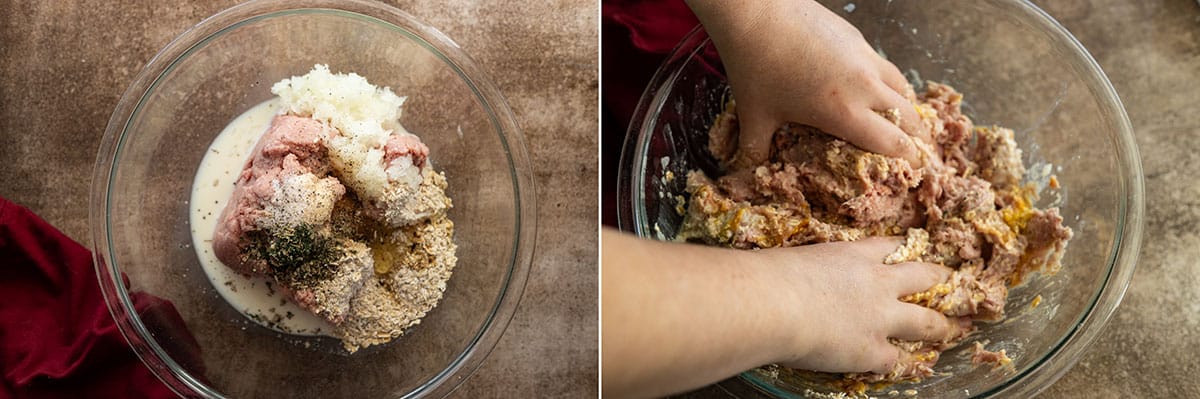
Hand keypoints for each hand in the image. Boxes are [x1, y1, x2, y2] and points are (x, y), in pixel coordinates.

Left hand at [688, 0, 925, 167]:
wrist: (758, 15)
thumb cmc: (756, 67)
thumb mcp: (754, 115)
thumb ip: (755, 148)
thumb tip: (748, 168)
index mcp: (845, 113)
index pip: (893, 143)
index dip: (908, 159)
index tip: (913, 169)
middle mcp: (864, 86)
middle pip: (908, 116)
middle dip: (918, 137)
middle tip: (919, 149)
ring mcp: (865, 58)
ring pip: (901, 86)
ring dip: (907, 106)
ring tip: (905, 119)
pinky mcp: (857, 38)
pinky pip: (884, 65)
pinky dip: (889, 81)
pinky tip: (876, 85)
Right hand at [764, 237, 962, 373]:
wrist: (774, 303)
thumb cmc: (771, 276)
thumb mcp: (795, 259)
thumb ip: (806, 269)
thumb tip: (791, 277)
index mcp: (855, 255)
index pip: (889, 246)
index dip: (902, 249)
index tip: (908, 250)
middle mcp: (877, 283)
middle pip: (922, 277)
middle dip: (939, 279)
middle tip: (951, 280)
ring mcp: (880, 318)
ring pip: (925, 321)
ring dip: (942, 326)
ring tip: (954, 329)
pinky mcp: (873, 350)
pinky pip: (895, 360)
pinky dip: (897, 363)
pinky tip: (902, 366)